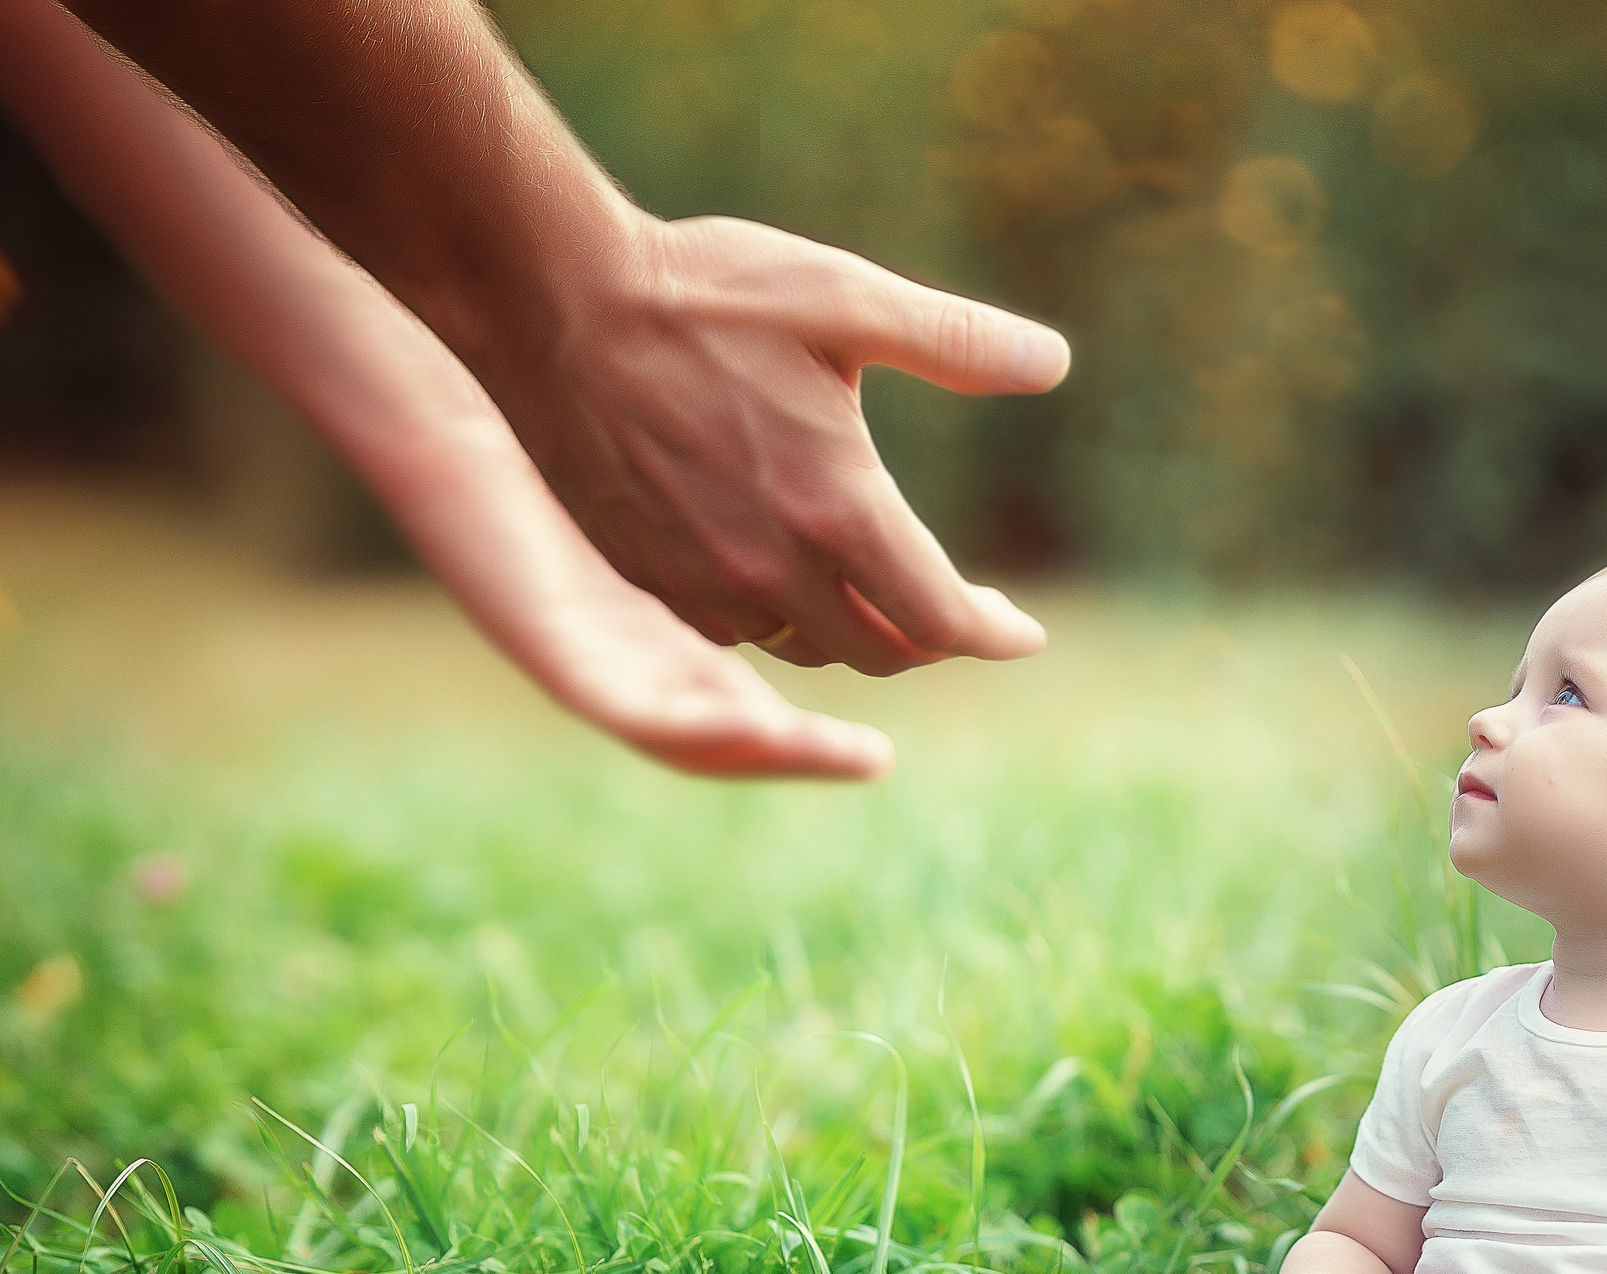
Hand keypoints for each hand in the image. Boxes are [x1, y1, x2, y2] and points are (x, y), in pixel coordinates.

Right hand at [487, 213, 1069, 676]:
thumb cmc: (707, 291)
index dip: (994, 634)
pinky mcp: (647, 574)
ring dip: (855, 634)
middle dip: (931, 637)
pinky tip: (789, 580)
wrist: (551, 300)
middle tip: (958, 609)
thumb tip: (1055, 361)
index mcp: (837, 509)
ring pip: (805, 650)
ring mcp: (703, 581)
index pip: (941, 619)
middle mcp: (772, 567)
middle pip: (881, 651)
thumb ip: (957, 340)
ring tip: (878, 595)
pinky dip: (781, 623)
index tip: (1023, 633)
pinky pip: (734, 635)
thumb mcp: (849, 298)